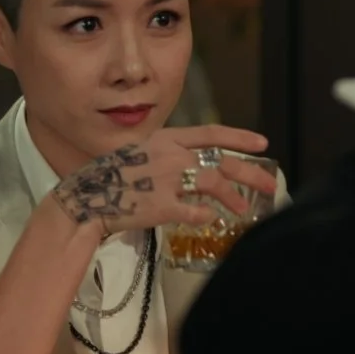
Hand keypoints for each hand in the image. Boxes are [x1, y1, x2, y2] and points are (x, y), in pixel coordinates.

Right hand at [50, 125, 277, 232]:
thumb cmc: (113, 177)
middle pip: (220, 161)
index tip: (262, 143)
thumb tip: (200, 169)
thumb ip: (171, 156)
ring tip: (243, 210)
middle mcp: (170, 154)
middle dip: (249, 172)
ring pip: (212, 184)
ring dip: (232, 198)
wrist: (85, 197)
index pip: (211, 134)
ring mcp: (166, 179)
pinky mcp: (161, 205)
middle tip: (269, 183)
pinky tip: (210, 219)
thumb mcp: (143, 154)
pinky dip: (205, 215)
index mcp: (166, 138)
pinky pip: (194, 211)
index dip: (239, 138)